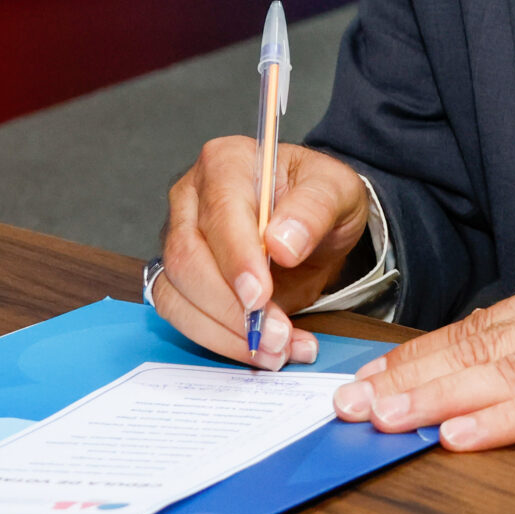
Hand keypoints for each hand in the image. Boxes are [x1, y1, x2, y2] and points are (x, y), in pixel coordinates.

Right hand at [156, 139, 372, 368]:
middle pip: (187, 258)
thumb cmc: (320, 198)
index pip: (220, 213)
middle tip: (277, 336)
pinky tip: (261, 351)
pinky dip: (220, 340)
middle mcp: (191, 198)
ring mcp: (179, 239)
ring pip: (178, 293)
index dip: (236, 259)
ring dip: (225, 332)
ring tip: (277, 350)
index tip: (260, 296)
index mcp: (226, 162)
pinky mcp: (180, 278)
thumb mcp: (336, 191)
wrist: (314, 224)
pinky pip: (183, 316)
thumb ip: (314, 210)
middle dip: (231, 308)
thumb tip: (282, 243)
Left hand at [330, 262, 514, 451]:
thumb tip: (489, 379)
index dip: (416, 357)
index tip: (364, 383)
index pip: (478, 326)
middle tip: (348, 405)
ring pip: (507, 367)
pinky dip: (507, 419)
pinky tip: (465, 433)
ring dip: (438, 396)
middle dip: (408, 377)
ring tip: (385, 419)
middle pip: (479, 343)